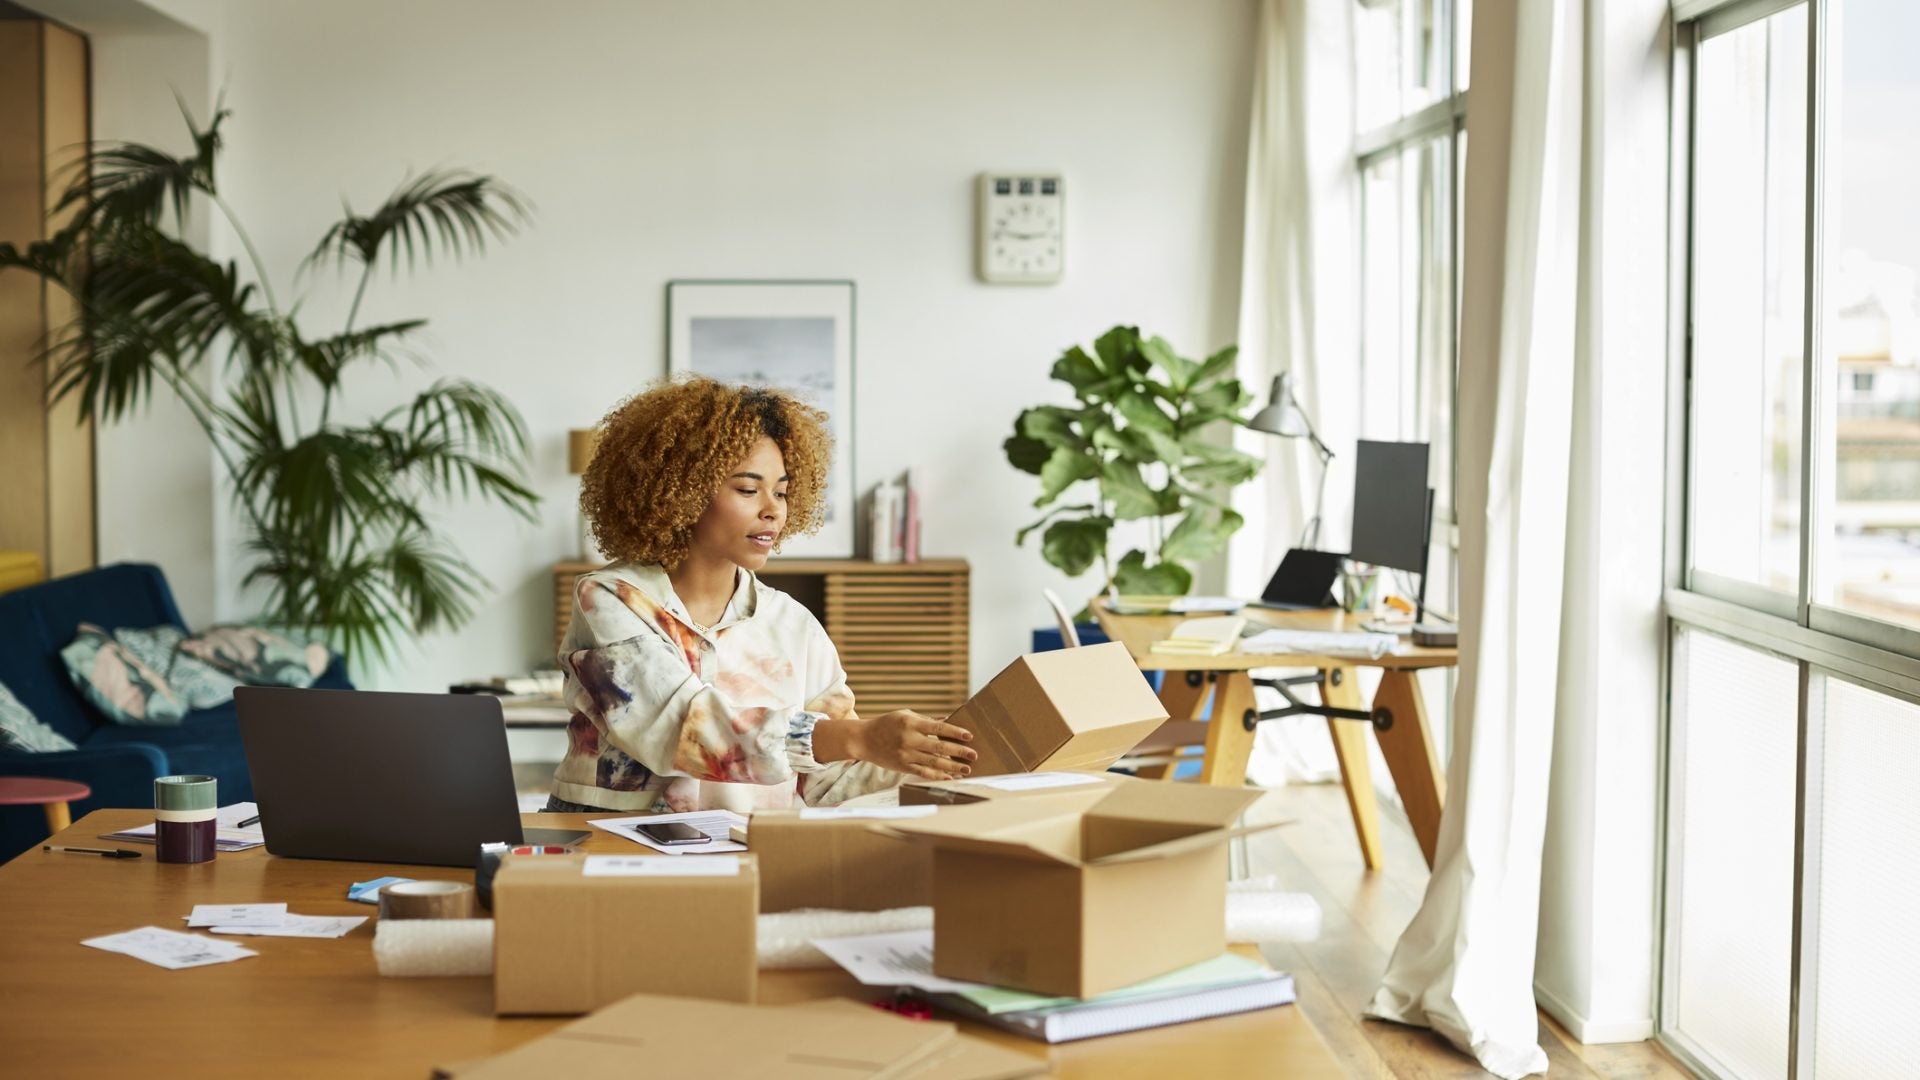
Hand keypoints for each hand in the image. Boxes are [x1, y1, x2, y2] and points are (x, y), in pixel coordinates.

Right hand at [851, 710, 976, 780]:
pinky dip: (937, 776)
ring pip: (933, 763)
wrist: (864, 739)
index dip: (955, 732)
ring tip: (966, 769)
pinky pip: (923, 773)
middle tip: (974, 755)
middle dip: (958, 752)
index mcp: (911, 723)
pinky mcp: (903, 766)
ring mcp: (906, 754)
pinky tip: (949, 777)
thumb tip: (949, 720)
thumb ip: (926, 720)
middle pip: (939, 747)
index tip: (969, 736)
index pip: (938, 727)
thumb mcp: (905, 715)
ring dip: (952, 767)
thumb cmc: (888, 724)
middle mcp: (909, 739)